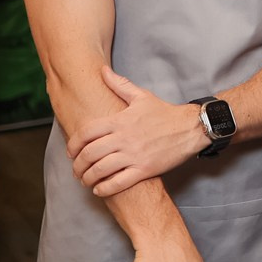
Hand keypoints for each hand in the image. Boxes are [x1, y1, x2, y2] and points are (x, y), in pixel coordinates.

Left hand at [70, 65, 206, 196]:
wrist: (191, 128)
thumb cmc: (165, 113)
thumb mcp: (142, 96)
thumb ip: (119, 84)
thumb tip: (102, 71)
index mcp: (120, 120)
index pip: (86, 133)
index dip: (73, 144)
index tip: (70, 152)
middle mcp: (124, 138)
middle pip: (90, 154)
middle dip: (78, 165)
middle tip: (76, 170)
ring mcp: (134, 155)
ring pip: (101, 170)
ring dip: (88, 178)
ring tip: (85, 181)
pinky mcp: (145, 169)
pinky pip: (119, 183)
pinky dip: (104, 189)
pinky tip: (99, 190)